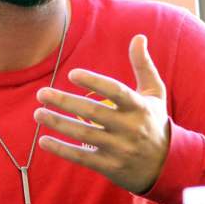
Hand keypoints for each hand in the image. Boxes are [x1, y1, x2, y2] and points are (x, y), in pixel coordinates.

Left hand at [34, 34, 168, 192]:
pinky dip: (62, 150)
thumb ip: (143, 65)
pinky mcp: (110, 166)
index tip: (72, 74)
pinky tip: (43, 140)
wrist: (167, 164)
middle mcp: (129, 128)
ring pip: (84, 134)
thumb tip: (138, 37)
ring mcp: (120, 149)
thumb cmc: (154, 121)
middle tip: (41, 93)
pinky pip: (82, 157)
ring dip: (58, 123)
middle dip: (65, 102)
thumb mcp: (154, 93)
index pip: (116, 91)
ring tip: (38, 113)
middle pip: (93, 113)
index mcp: (139, 107)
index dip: (94, 82)